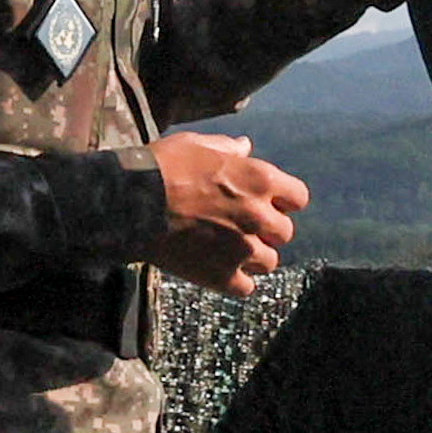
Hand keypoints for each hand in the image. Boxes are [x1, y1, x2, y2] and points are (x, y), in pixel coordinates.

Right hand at [147, 128, 305, 291]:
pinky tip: (220, 270)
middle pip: (285, 232)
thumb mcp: (197, 145)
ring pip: (269, 262)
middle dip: (267, 230)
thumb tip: (245, 146)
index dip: (283, 201)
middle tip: (244, 227)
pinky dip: (235, 281)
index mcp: (259, 180)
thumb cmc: (163, 167)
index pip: (298, 197)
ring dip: (254, 257)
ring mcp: (242, 248)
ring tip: (231, 250)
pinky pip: (245, 287)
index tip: (268, 203)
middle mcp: (258, 215)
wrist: (132, 202)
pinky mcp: (221, 275)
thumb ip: (228, 148)